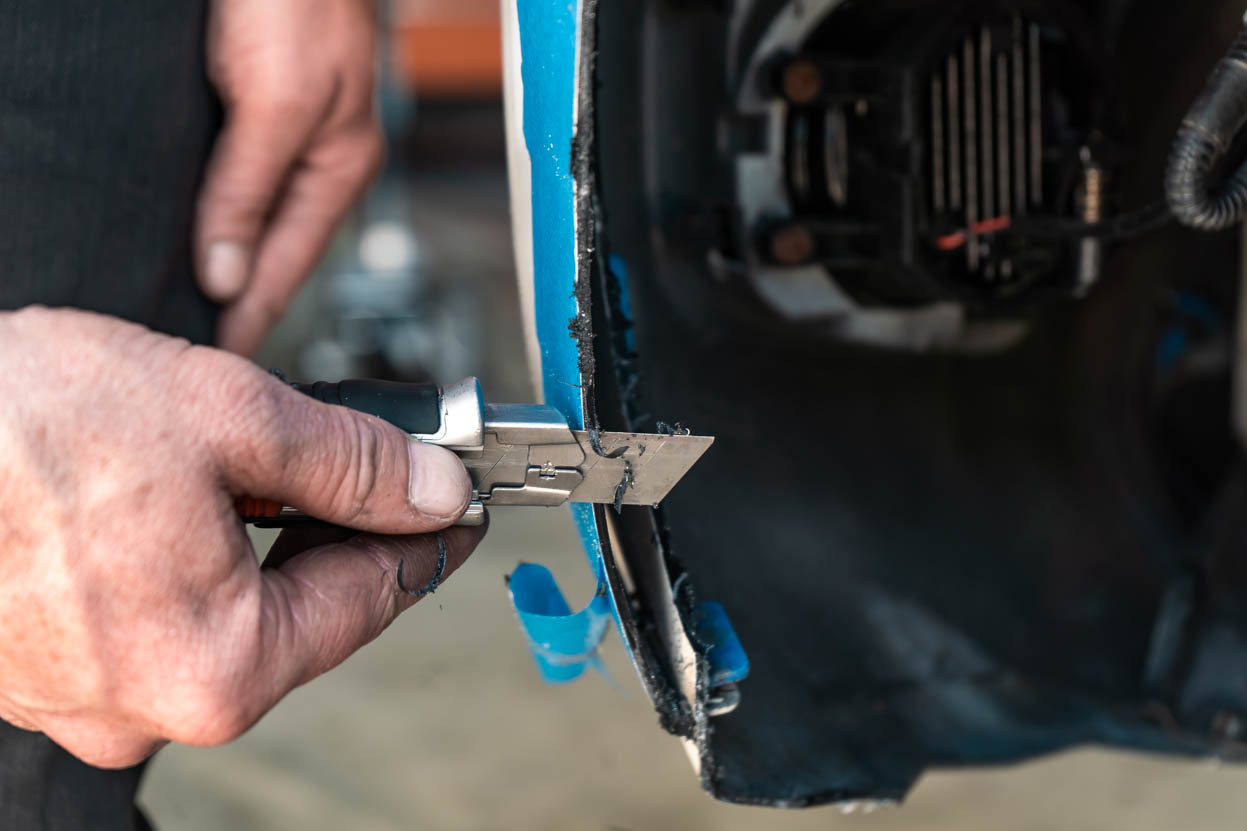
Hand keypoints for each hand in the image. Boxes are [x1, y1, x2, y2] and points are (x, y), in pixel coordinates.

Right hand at [0, 307, 478, 767]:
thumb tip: (429, 490)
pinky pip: (150, 619)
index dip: (425, 542)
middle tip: (369, 473)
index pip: (370, 603)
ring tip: (246, 473)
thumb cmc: (19, 423)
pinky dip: (179, 562)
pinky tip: (168, 504)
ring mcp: (84, 695)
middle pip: (298, 619)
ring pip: (222, 617)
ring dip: (253, 547)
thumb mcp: (230, 415)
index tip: (455, 509)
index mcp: (210, 665)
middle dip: (335, 538)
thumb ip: (351, 464)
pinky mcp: (41, 667)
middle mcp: (145, 706)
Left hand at [196, 0, 382, 355]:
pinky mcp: (253, 113)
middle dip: (237, 303)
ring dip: (224, 265)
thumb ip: (249, 188)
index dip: (251, 319)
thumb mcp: (275, 101)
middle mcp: (314, 162)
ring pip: (250, 224)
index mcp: (337, 169)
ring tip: (191, 310)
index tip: (216, 367)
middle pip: (272, 254)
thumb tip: (226, 271)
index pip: (288, 269)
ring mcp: (285, 139)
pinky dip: (213, 220)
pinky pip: (231, 187)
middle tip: (194, 354)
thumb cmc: (302, 0)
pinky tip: (192, 239)